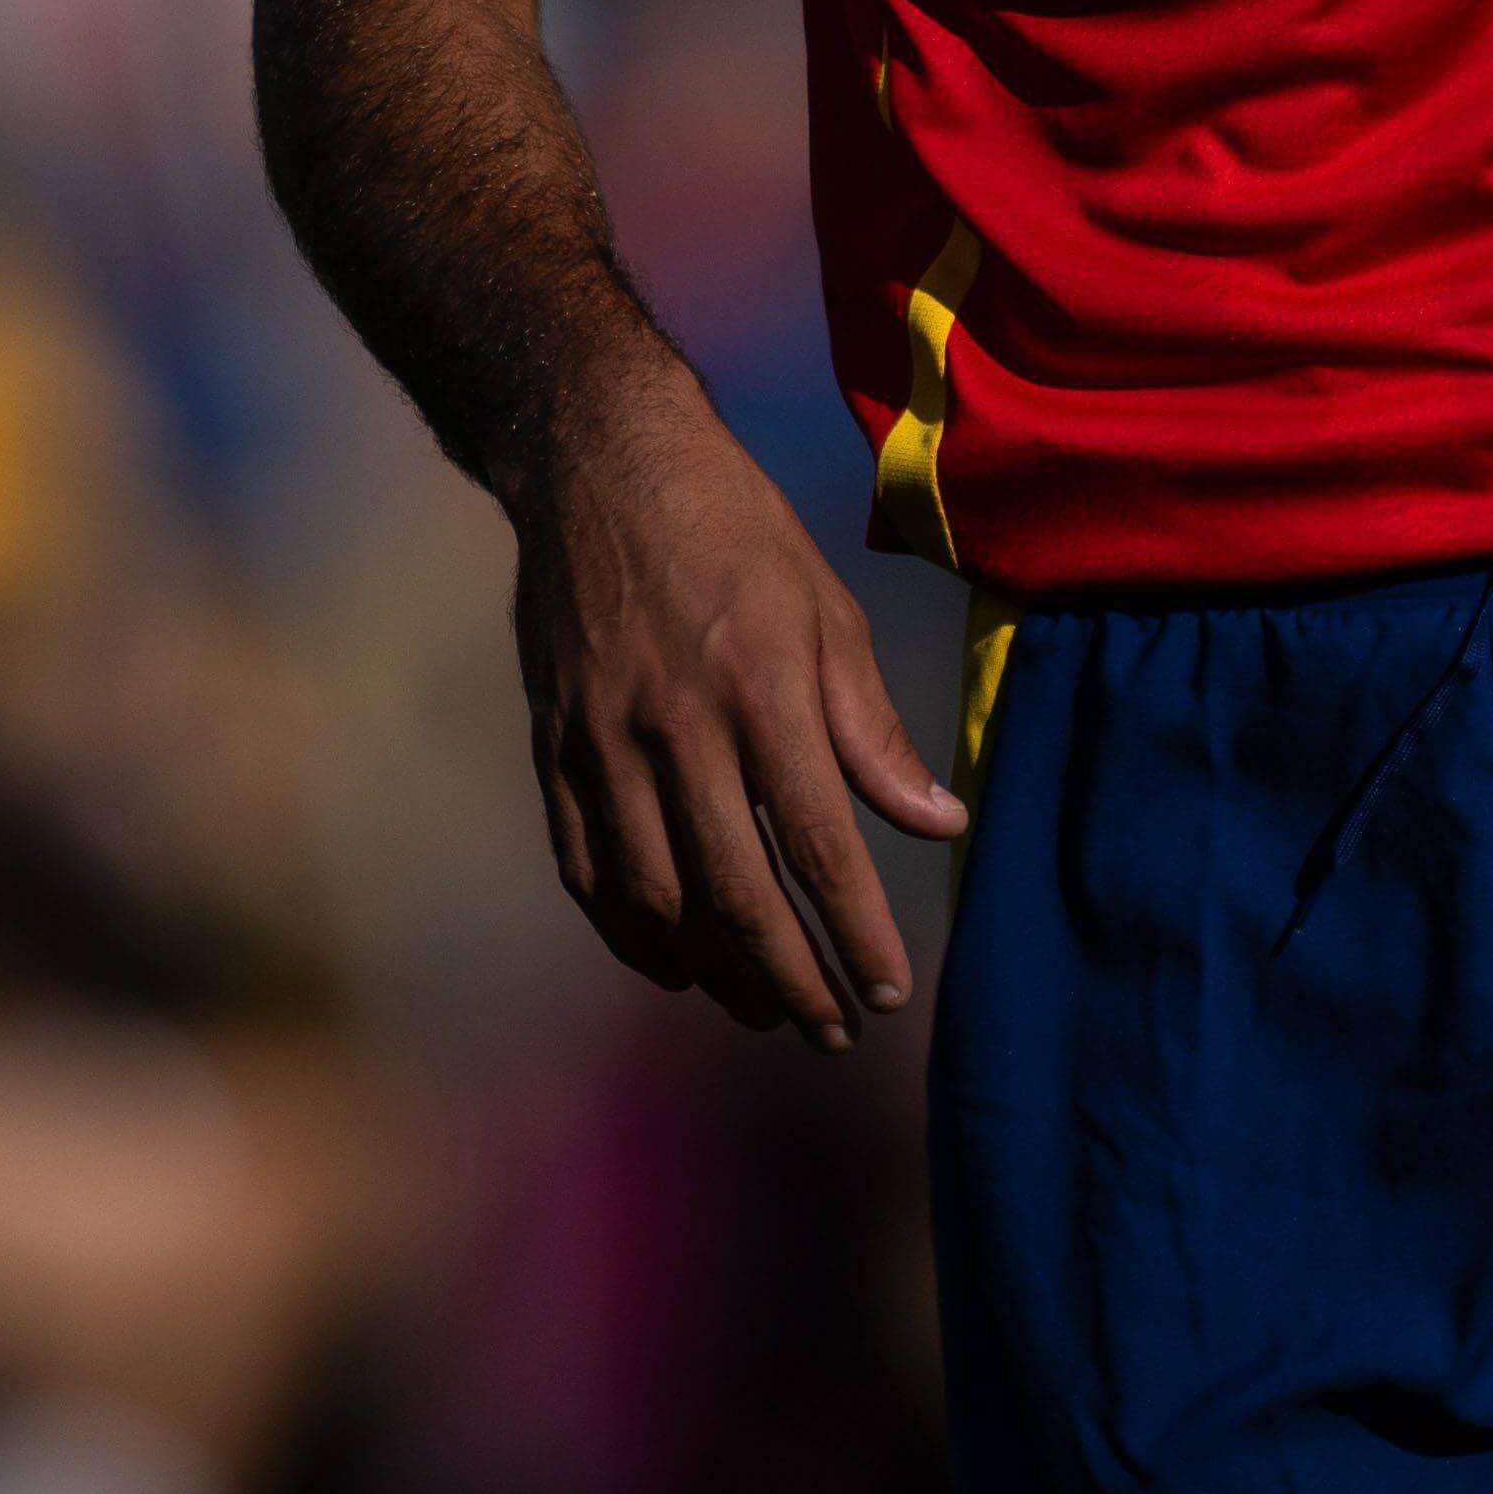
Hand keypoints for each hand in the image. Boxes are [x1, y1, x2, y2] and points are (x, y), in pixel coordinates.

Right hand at [504, 357, 968, 1042]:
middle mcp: (676, 724)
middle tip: (832, 1028)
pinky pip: (586, 871)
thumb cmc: (738, 533)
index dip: (856, 931)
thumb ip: (874, 729)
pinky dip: (630, 933)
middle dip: (791, 978)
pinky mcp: (552, 748)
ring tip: (765, 1005)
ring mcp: (602, 741)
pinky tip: (675, 963)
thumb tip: (941, 824)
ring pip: (654, 897)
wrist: (600, 465)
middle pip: (734, 892)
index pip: (818, 841)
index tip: (889, 992)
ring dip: (713, 972)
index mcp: (761, 685)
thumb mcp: (829, 610)